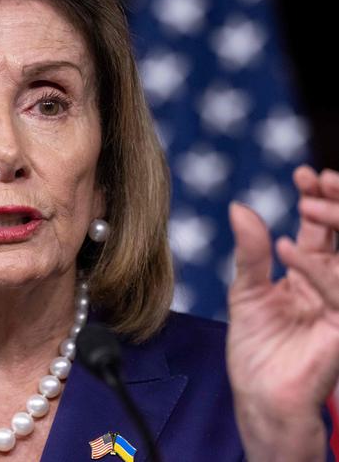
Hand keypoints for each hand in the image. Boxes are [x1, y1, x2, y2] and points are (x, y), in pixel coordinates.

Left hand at [227, 165, 338, 460]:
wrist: (259, 395)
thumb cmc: (255, 348)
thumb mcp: (247, 291)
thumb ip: (251, 252)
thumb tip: (240, 207)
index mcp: (312, 274)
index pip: (323, 230)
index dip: (317, 200)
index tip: (303, 173)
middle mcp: (333, 285)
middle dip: (335, 203)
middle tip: (316, 177)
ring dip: (334, 224)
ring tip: (306, 201)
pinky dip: (315, 268)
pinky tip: (286, 248)